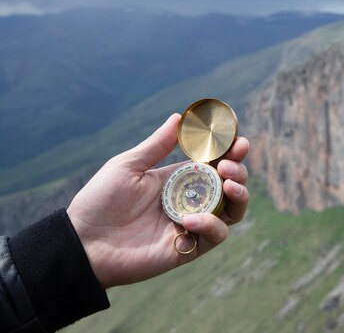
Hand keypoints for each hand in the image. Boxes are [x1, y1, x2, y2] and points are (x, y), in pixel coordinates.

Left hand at [67, 113, 248, 288]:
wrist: (84, 242)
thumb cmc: (101, 201)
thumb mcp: (128, 165)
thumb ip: (156, 145)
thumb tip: (178, 117)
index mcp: (180, 178)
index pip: (215, 163)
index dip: (231, 152)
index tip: (239, 141)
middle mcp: (191, 200)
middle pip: (231, 186)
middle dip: (240, 171)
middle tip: (230, 164)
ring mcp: (192, 224)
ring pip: (232, 211)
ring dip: (240, 196)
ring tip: (229, 184)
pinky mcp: (189, 247)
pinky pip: (215, 236)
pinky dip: (211, 225)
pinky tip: (189, 219)